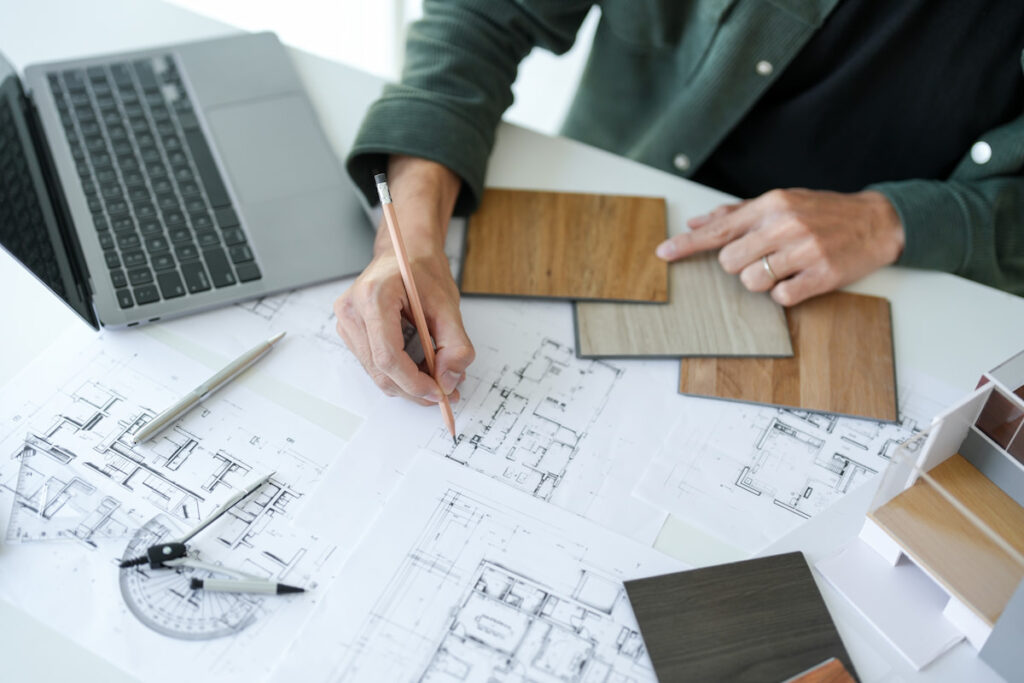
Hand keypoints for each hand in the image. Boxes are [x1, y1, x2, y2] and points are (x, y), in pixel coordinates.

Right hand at [334, 156, 474, 404]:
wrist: (404, 250)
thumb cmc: (422, 270)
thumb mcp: (448, 304)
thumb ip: (455, 344)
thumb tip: (449, 381)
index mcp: (373, 296)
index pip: (387, 356)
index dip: (414, 382)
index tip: (439, 392)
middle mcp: (351, 310)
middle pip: (380, 370)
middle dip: (414, 388)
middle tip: (446, 391)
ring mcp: (346, 321)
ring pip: (376, 372)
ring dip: (408, 384)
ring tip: (438, 377)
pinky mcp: (349, 330)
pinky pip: (373, 364)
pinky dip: (399, 374)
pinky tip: (420, 367)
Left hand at [655, 189, 904, 305]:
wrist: (878, 221)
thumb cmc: (823, 212)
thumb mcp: (782, 202)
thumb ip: (738, 213)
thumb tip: (697, 221)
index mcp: (772, 204)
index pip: (719, 228)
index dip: (687, 244)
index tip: (663, 253)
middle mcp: (785, 225)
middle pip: (729, 261)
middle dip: (739, 265)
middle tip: (764, 256)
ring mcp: (804, 251)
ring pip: (752, 281)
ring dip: (762, 281)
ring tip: (784, 267)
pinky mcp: (821, 276)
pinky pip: (781, 298)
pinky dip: (784, 294)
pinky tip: (799, 279)